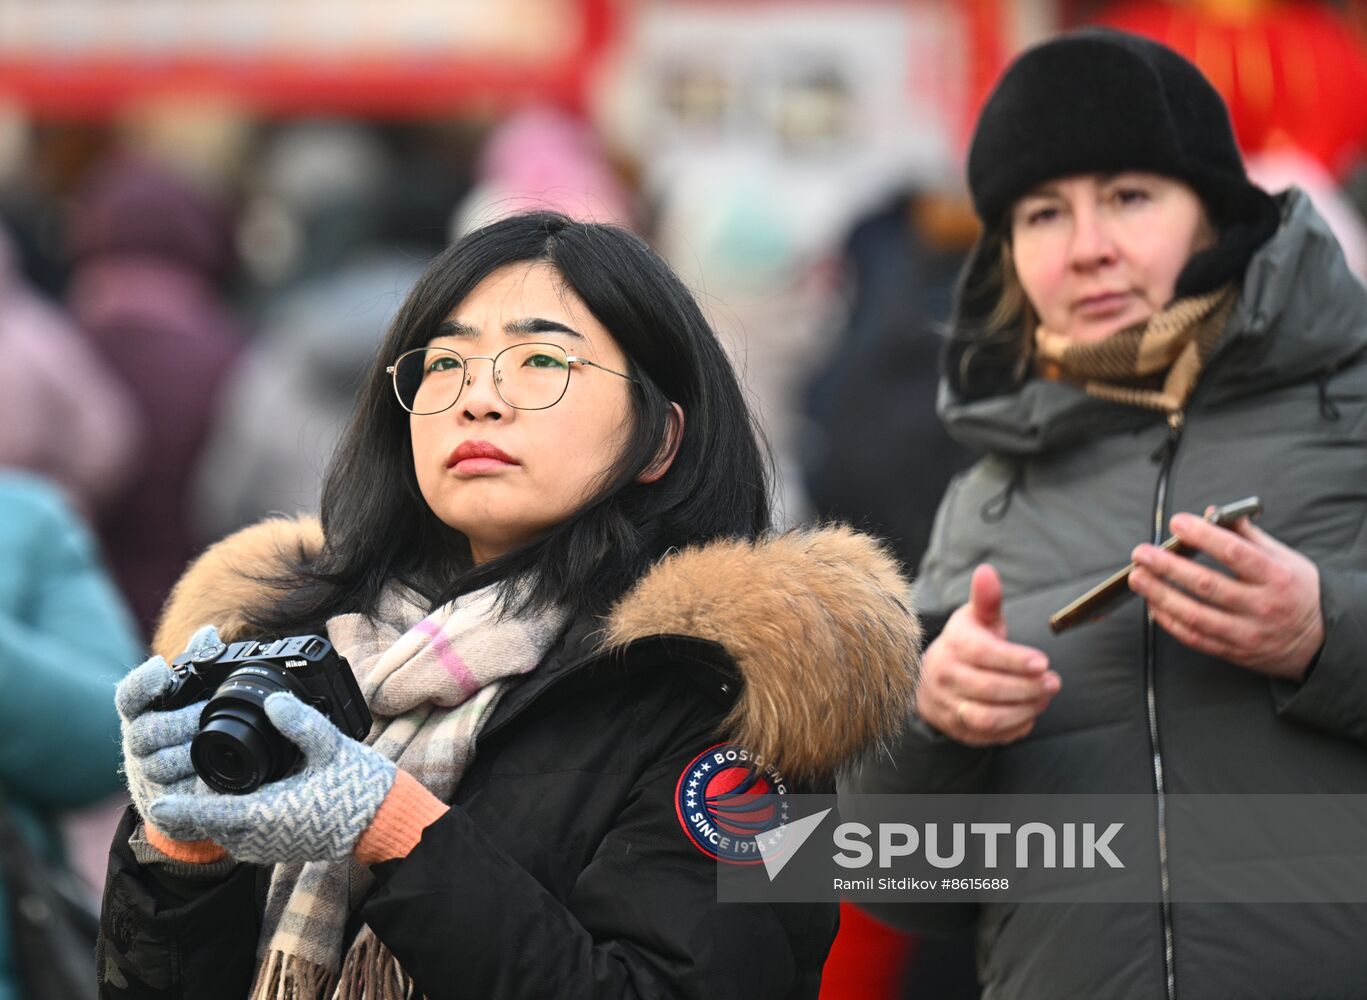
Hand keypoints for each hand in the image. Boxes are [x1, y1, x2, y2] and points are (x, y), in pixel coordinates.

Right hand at [117, 625, 223, 840]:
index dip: (141, 684)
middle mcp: (138, 743)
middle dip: (180, 721)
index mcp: (142, 713)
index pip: (129, 696)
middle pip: (147, 732)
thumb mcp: (189, 699)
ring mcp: (148, 774)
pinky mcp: (164, 802)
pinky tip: (213, 773)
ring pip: (161, 764)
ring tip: (214, 741)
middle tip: (206, 712)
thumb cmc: (185, 733)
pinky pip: (177, 793)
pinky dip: (196, 783)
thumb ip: (197, 665)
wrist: (185, 790)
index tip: (159, 668)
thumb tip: (208, 633)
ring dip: (189, 752)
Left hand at [148, 693, 396, 864]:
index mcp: (266, 815)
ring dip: (210, 811)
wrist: (382, 821)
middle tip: (179, 774)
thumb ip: (301, 723)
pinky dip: (228, 817)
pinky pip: (238, 834)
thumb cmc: (360, 788)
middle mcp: (259, 838)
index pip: (210, 816)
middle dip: (192, 803)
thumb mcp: (333, 748)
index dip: (182, 810)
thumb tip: (274, 699)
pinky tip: (236, 792)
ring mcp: (266, 846)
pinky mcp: (274, 847)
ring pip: (221, 830)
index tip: (157, 803)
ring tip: (201, 780)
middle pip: (209, 824)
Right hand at [916, 565, 1059, 745]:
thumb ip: (987, 598)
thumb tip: (987, 571)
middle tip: (1054, 682)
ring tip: (1044, 699)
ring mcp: (948, 705)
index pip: (983, 654)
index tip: (1043, 662)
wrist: (930, 678)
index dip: (1015, 660)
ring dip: (1023, 711)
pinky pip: (987, 736)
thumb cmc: (966, 643)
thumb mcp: (975, 618)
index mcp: (953, 644)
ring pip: (987, 717)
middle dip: (1027, 688)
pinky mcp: (956, 728)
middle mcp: (945, 676)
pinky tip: (1029, 714)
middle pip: (990, 689)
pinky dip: (1013, 728)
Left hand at [1129, 511, 1322, 679]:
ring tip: (1138, 578)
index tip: (1177, 522)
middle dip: (1168, 567)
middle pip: (1207, 585)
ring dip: (1160, 595)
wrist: (1322, 642)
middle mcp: (1261, 606)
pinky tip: (1153, 605)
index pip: (1234, 553)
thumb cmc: (1299, 592)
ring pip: (1195, 615)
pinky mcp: (1234, 652)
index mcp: (1276, 577)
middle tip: (1142, 553)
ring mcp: (1247, 633)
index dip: (1203, 536)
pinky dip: (1169, 621)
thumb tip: (1212, 513)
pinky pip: (1194, 637)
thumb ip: (1247, 536)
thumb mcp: (1285, 558)